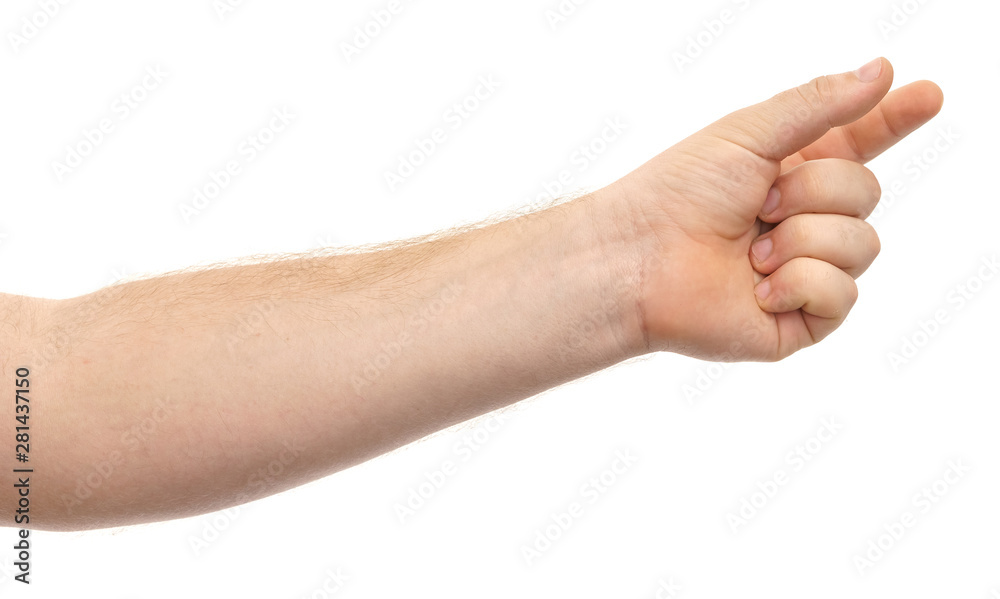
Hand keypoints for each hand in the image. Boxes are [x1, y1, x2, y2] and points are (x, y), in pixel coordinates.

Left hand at [611, 57, 942, 360]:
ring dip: (801, 239)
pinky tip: (757, 287)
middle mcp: (806, 220)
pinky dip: (798, 283)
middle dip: (816, 191)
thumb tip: (883, 72)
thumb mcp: (750, 133)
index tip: (928, 95)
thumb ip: (819, 104)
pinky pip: (843, 295)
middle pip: (868, 193)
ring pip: (863, 245)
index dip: (894, 120)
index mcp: (793, 172)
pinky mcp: (801, 319)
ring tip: (749, 251)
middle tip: (759, 205)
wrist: (639, 257)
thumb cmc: (679, 192)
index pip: (861, 144)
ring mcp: (807, 271)